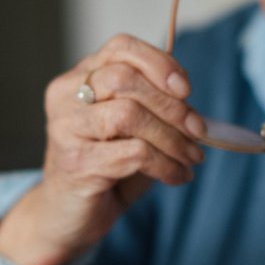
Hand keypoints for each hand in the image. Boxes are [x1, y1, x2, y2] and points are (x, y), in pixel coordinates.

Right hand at [0, 34, 206, 264]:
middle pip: (125, 79)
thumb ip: (152, 105)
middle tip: (198, 131)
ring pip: (129, 114)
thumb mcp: (130, 128)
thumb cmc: (104, 167)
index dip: (159, 63)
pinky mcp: (75, 163)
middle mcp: (65, 96)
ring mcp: (66, 128)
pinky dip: (165, 165)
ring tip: (191, 157)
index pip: (120, 48)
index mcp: (78, 78)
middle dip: (172, 106)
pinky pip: (133, 154)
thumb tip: (192, 102)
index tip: (187, 90)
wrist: (67, 216)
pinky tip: (176, 176)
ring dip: (172, 138)